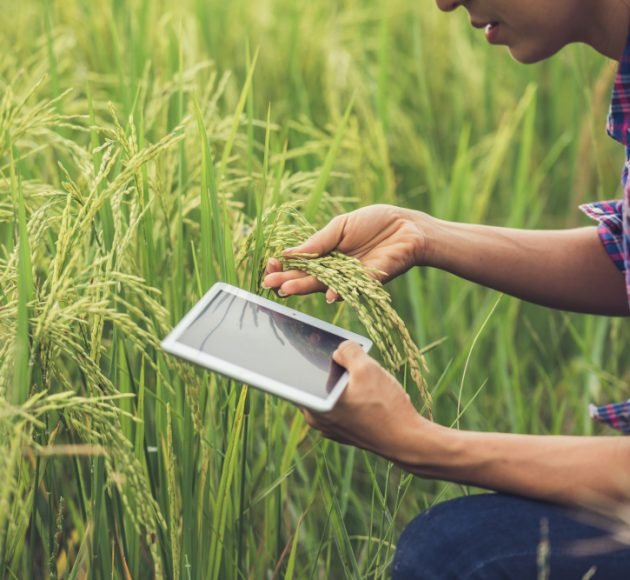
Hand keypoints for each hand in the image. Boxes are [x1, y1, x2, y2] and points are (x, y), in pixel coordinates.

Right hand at [263, 205, 425, 301]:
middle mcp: (336, 270)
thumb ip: (318, 242)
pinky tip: (328, 294)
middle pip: (307, 278)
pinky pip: (353, 288)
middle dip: (287, 280)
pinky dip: (341, 291)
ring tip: (286, 289)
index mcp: (326, 254)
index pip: (300, 264)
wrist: (408, 227)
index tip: (271, 264)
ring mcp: (351, 278)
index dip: (285, 265)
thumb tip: (288, 253)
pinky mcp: (369, 282)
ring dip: (305, 288)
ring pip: (324, 285)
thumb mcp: (340, 226)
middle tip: (269, 283)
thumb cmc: (375, 222)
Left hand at [301, 341, 433, 464]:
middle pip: (318, 382)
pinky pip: (343, 405)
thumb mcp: (367, 368)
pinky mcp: (344, 431)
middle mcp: (317, 419)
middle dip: (332, 367)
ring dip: (346, 381)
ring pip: (333, 393)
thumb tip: (339, 348)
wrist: (407, 440)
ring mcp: (330, 427)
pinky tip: (372, 392)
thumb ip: (348, 351)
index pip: (297, 375)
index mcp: (314, 405)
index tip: (312, 343)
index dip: (304, 357)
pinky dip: (353, 395)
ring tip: (367, 376)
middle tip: (348, 356)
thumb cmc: (385, 407)